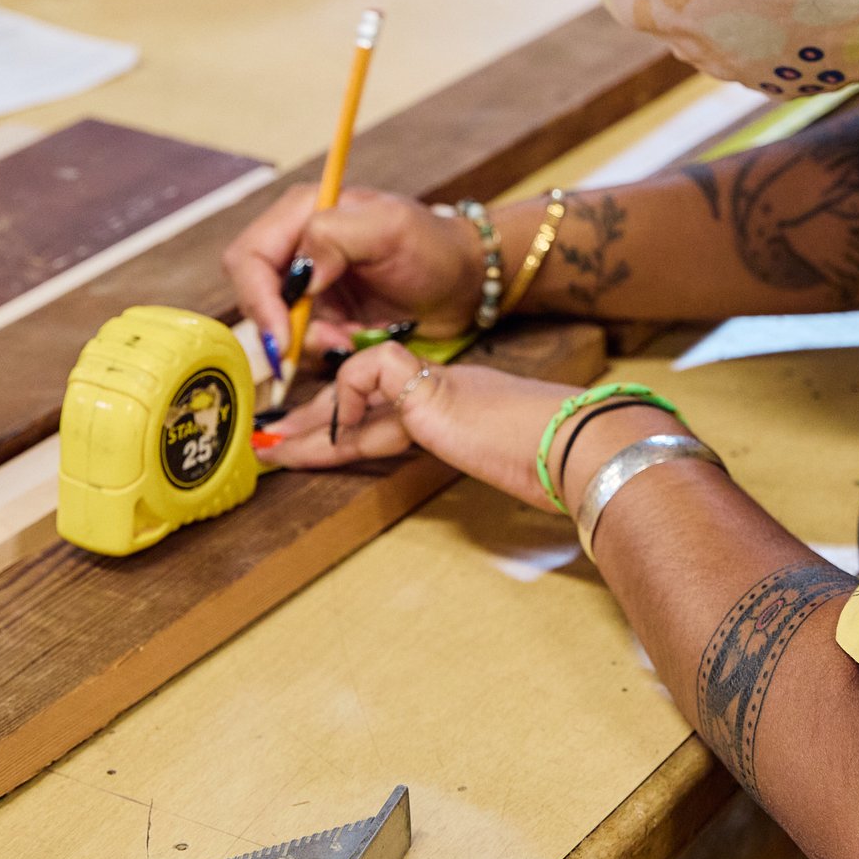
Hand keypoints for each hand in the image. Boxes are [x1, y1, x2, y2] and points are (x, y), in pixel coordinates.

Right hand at [223, 185, 485, 356]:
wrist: (464, 283)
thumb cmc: (434, 246)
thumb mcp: (391, 228)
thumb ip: (336, 236)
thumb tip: (299, 274)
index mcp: (302, 212)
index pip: (249, 257)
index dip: (258, 299)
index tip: (283, 337)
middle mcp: (296, 245)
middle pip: (253, 295)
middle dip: (285, 328)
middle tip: (331, 343)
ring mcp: (307, 283)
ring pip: (276, 326)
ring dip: (311, 343)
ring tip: (352, 340)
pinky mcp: (322, 313)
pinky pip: (303, 343)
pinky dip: (327, 350)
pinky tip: (357, 341)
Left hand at [262, 343, 685, 512]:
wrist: (582, 445)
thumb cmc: (562, 464)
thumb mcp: (514, 467)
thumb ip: (500, 462)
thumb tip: (524, 487)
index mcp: (462, 407)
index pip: (394, 410)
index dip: (352, 427)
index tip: (317, 448)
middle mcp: (446, 389)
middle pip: (365, 396)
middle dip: (317, 421)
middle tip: (277, 444)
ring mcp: (437, 385)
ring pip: (356, 383)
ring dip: (311, 421)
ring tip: (276, 447)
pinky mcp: (429, 388)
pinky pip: (370, 371)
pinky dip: (346, 399)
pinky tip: (333, 434)